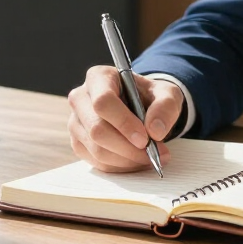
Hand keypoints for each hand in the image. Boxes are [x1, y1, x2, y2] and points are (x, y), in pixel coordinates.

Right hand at [68, 66, 182, 171]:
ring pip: (96, 149)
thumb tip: (155, 131)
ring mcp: (76, 122)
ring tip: (150, 157)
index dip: (123, 123)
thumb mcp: (167, 93)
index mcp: (99, 77)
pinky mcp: (78, 143)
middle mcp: (80, 98)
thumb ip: (165, 106)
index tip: (145, 139)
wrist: (141, 106)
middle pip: (97, 129)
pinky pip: (96, 162)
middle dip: (127, 147)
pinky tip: (137, 161)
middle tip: (153, 153)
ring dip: (126, 159)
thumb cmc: (150, 96)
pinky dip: (120, 166)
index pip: (103, 102)